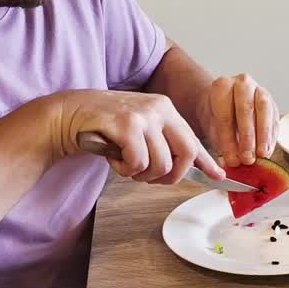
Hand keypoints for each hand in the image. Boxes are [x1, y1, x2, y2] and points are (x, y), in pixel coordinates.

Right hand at [48, 90, 223, 183]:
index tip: (220, 178)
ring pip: (161, 164)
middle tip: (151, 179)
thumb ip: (163, 144)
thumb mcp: (140, 130)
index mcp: (166, 109)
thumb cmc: (104, 126)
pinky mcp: (127, 126)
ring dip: (142, 175)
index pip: (193, 140)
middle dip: (172, 176)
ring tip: (126, 164)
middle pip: (186, 154)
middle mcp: (160, 109)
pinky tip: (115, 160)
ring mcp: (143, 116)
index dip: (207, 162)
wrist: (68, 114)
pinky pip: (138, 163)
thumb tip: (191, 169)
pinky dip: (127, 170)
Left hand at [203, 74, 279, 166]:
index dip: (228, 137)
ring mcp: (260, 91)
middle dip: (247, 136)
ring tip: (261, 154)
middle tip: (247, 158)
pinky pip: (274, 119)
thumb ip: (222, 142)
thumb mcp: (212, 128)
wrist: (225, 106)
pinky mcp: (272, 104)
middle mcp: (242, 83)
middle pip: (246, 109)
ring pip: (264, 111)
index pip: (225, 112)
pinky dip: (271, 137)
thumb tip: (234, 160)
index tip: (231, 157)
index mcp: (222, 86)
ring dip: (263, 135)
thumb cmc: (217, 117)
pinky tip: (268, 151)